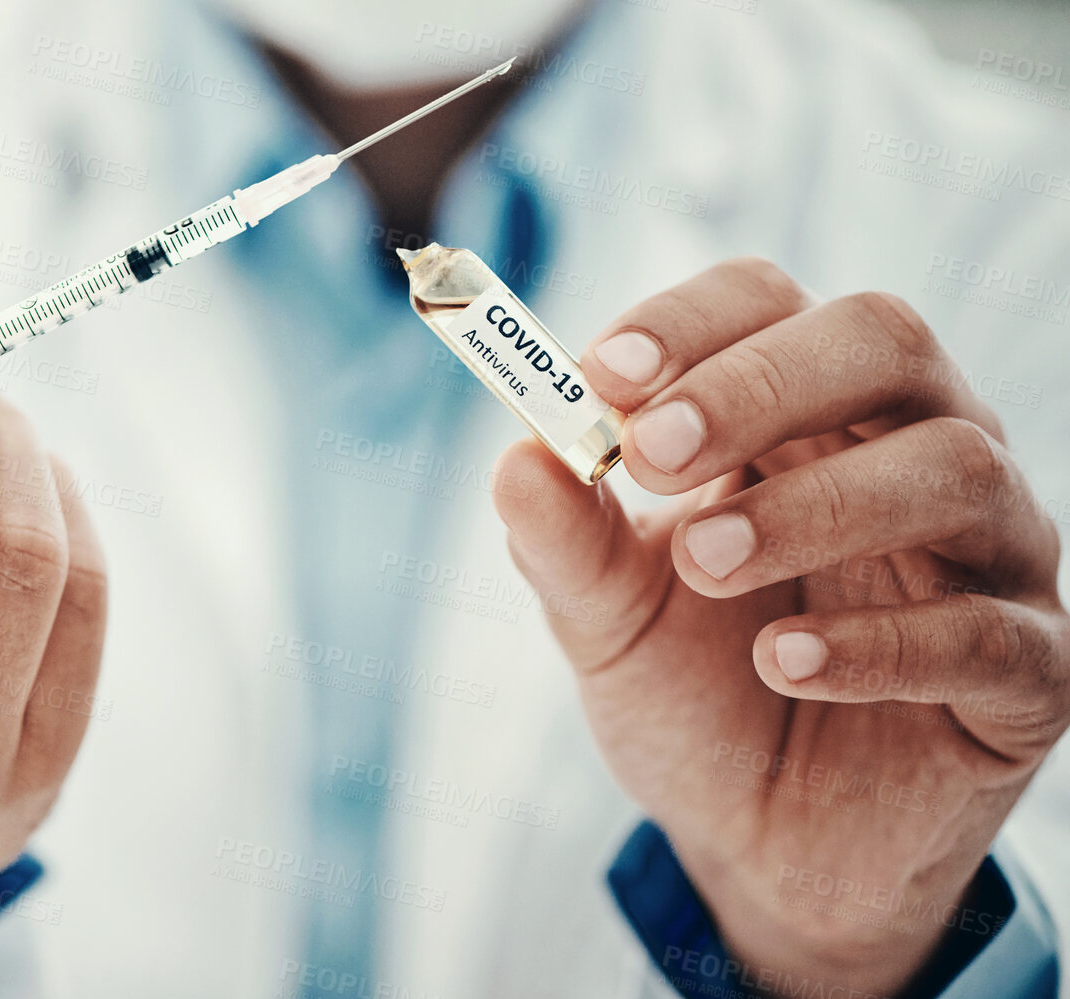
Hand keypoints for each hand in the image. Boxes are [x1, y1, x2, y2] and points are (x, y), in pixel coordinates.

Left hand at [493, 258, 1068, 995]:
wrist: (762, 847)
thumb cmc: (694, 695)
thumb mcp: (607, 619)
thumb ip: (566, 543)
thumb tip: (515, 460)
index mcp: (806, 414)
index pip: (770, 303)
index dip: (691, 322)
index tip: (599, 376)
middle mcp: (914, 451)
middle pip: (885, 341)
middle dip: (760, 386)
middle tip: (653, 458)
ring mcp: (990, 556)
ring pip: (956, 468)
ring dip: (815, 506)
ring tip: (704, 565)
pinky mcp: (1031, 674)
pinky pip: (988, 631)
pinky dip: (878, 642)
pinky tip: (781, 661)